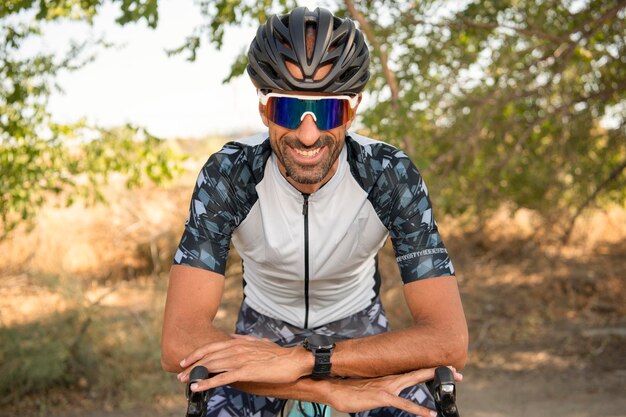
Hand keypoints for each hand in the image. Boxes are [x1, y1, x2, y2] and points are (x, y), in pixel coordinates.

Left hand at [178, 334, 311, 388]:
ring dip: (196, 374)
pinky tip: (198, 387)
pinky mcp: (245, 372)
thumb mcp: (258, 342)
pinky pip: (222, 378)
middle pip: (208, 356)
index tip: (186, 360)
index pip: (211, 346)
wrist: (293, 361)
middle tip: (180, 374)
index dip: (197, 353)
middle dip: (192, 365)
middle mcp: (236, 349)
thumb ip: (243, 339)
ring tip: (185, 380)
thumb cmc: (278, 354)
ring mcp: (240, 360)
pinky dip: (208, 382)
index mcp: (238, 342)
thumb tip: (232, 336)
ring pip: (212, 366)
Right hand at [325, 367, 462, 415]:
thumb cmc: (346, 389)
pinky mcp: (383, 396)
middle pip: (418, 371)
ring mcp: (387, 386)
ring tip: (451, 380)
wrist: (331, 387)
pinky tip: (431, 415)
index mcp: (387, 375)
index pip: (411, 370)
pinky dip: (419, 410)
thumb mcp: (366, 386)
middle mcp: (390, 378)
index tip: (443, 367)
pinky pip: (404, 404)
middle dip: (438, 371)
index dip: (428, 368)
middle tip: (457, 370)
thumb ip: (378, 384)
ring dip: (432, 378)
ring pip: (414, 379)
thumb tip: (382, 384)